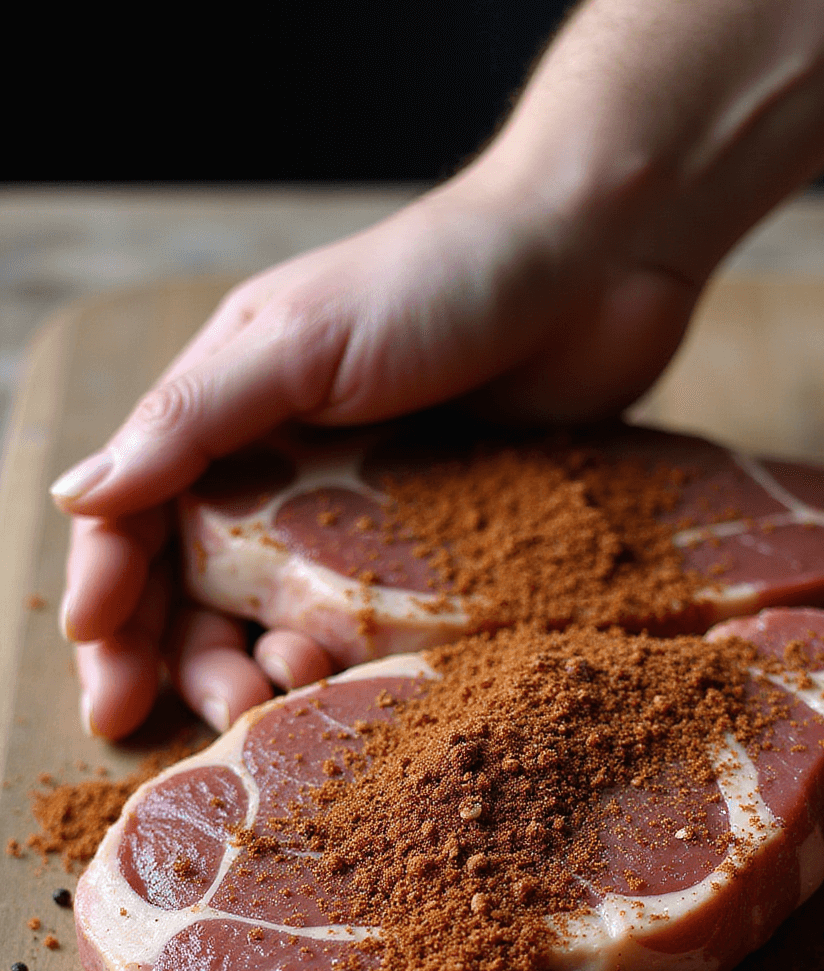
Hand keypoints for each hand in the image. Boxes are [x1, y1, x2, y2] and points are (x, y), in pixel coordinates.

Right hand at [52, 157, 697, 738]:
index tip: (106, 672)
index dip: (113, 596)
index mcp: (226, 411)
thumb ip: (192, 418)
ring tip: (291, 693)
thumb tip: (76, 496)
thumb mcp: (302, 339)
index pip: (137, 518)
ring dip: (275, 667)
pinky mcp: (438, 547)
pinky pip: (383, 625)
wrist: (599, 261)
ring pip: (288, 619)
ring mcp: (360, 514)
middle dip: (191, 658)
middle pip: (204, 589)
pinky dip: (363, 665)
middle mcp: (282, 469)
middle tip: (217, 709)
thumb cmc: (443, 275)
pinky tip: (363, 694)